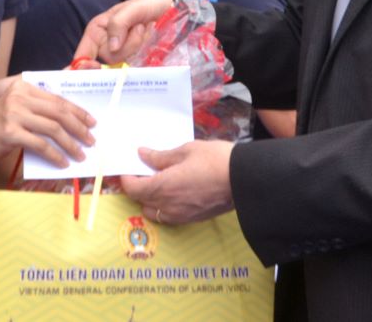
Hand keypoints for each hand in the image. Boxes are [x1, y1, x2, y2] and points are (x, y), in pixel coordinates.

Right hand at [0, 76, 94, 166]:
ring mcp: (14, 113)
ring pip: (53, 129)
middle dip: (79, 127)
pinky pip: (41, 145)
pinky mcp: (10, 132)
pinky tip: (63, 162)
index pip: (57, 99)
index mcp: (24, 87)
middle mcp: (19, 97)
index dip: (77, 111)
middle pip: (59, 112)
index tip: (91, 122)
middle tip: (91, 140)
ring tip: (80, 154)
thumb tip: (73, 122)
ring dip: (71, 144)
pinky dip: (55, 155)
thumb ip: (39, 110)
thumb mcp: (19, 110)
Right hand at [73, 0, 172, 64]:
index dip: (83, 65)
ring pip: (125, 63)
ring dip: (139, 45)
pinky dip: (146, 54)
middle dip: (127, 46)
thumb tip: (113, 47)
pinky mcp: (136, 63)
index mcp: (98, 31)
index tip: (94, 66)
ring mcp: (123, 56)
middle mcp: (107, 46)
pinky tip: (151, 41)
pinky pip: (137, 68)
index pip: (83, 54)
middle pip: (109, 60)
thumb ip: (119, 23)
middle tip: (140, 27)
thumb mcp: (133, 7)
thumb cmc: (148, 5)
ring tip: (146, 29)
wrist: (169, 12)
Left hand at [120, 140, 234, 224]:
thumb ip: (161, 156)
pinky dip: (165, 207)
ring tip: (158, 184)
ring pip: (155, 213)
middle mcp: (169, 206)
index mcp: (163, 187)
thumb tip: (143, 154)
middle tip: (143, 173)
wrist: (244, 179)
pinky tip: (174, 193)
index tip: (128, 169)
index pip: (133, 189)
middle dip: (138, 189)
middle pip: (141, 202)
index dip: (126, 179)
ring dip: (151, 201)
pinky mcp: (194, 219)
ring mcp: (181, 215)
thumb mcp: (186, 151)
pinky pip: (170, 217)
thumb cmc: (215, 160)